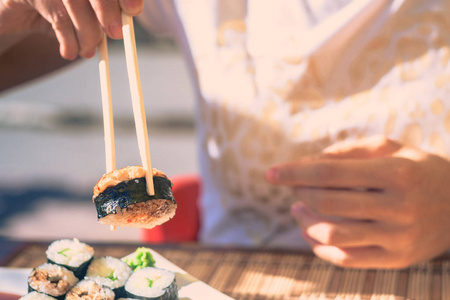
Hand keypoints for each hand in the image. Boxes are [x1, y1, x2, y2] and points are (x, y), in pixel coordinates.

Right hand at [0, 0, 143, 59]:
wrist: (17, 14)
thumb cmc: (59, 13)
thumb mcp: (85, 13)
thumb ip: (105, 15)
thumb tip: (121, 27)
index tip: (133, 10)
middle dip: (107, 10)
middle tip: (115, 34)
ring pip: (74, 2)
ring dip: (88, 33)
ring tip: (88, 52)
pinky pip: (57, 17)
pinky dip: (68, 40)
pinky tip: (70, 52)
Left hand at [266, 136, 449, 268]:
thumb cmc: (417, 170)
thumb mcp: (392, 148)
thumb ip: (349, 150)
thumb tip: (308, 162)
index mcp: (397, 174)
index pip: (330, 173)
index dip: (295, 172)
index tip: (270, 173)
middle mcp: (399, 207)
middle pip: (327, 202)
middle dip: (299, 193)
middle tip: (292, 187)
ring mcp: (398, 238)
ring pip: (333, 235)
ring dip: (304, 221)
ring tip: (297, 208)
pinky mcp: (396, 260)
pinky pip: (346, 259)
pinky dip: (320, 247)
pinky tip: (311, 232)